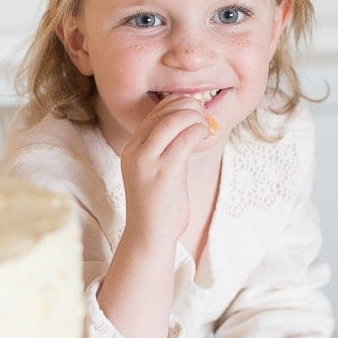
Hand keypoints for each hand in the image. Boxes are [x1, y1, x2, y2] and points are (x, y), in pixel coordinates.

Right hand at [120, 95, 210, 246]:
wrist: (148, 234)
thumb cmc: (157, 204)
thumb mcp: (154, 170)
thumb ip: (164, 148)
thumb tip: (189, 125)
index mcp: (131, 147)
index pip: (154, 112)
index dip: (177, 103)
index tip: (194, 109)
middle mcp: (134, 150)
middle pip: (162, 112)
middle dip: (188, 106)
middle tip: (203, 115)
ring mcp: (146, 161)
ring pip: (172, 121)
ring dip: (194, 117)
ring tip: (205, 126)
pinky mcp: (163, 172)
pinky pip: (184, 139)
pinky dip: (198, 131)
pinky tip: (205, 135)